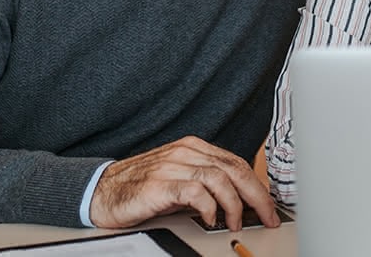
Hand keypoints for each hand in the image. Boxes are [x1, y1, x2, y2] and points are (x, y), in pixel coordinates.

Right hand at [89, 135, 279, 230]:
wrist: (101, 191)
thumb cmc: (141, 188)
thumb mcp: (180, 181)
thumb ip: (206, 184)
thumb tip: (240, 201)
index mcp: (193, 148)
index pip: (237, 163)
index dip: (258, 186)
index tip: (269, 207)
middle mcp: (185, 152)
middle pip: (234, 169)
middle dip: (257, 195)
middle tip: (267, 216)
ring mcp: (172, 165)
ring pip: (219, 178)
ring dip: (234, 204)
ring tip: (236, 222)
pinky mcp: (159, 183)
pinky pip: (195, 191)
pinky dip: (209, 206)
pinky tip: (210, 218)